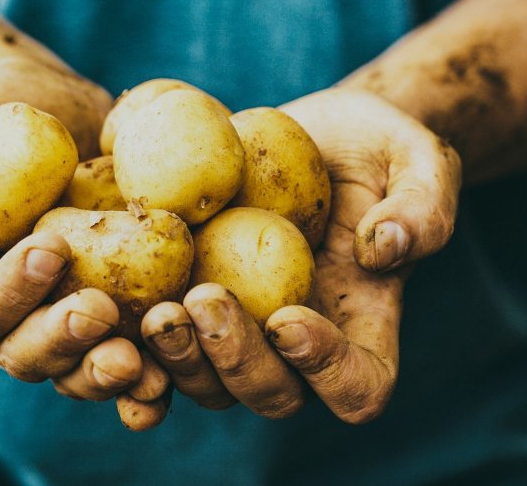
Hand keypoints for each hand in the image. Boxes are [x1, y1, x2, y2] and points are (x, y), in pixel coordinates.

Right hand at [0, 55, 158, 411]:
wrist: (45, 105)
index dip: (8, 290)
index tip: (51, 248)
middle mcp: (10, 309)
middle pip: (25, 353)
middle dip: (62, 344)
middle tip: (101, 313)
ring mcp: (64, 313)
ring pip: (78, 369)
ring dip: (108, 374)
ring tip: (144, 364)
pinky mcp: (118, 303)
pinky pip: (135, 350)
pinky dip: (156, 367)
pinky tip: (181, 365)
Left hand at [140, 88, 460, 422]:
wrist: (314, 131)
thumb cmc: (378, 146)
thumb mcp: (420, 157)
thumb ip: (423, 204)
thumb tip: (384, 248)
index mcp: (363, 326)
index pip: (358, 386)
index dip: (326, 373)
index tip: (291, 318)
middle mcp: (298, 347)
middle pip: (272, 394)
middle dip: (234, 361)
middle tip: (205, 298)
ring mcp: (241, 332)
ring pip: (207, 384)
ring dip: (179, 358)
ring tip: (154, 305)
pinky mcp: (188, 303)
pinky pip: (155, 346)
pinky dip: (129, 346)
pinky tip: (103, 313)